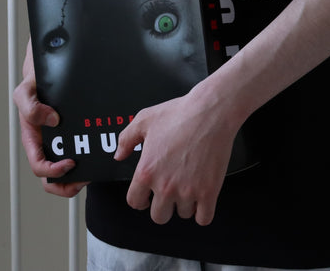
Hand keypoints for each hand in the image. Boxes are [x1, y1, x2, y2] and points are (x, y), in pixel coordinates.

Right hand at [13, 39, 87, 196]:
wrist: (50, 68)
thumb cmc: (34, 84)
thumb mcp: (25, 92)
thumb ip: (31, 107)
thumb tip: (51, 120)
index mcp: (34, 139)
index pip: (40, 167)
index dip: (54, 172)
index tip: (71, 164)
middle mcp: (49, 142)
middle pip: (56, 175)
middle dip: (70, 182)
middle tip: (88, 177)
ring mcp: (64, 137)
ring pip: (73, 163)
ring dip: (85, 169)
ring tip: (99, 164)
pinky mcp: (78, 128)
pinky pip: (85, 143)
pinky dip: (93, 149)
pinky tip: (105, 144)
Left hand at [115, 86, 239, 225]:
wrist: (210, 112)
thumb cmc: (179, 114)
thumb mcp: (145, 120)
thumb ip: (126, 139)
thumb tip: (119, 155)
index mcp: (146, 171)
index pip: (135, 202)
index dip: (140, 199)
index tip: (147, 196)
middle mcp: (165, 186)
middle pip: (159, 216)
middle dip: (163, 205)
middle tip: (170, 191)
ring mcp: (187, 191)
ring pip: (182, 214)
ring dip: (185, 204)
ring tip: (188, 187)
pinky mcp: (208, 191)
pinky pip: (204, 218)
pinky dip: (203, 212)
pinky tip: (202, 198)